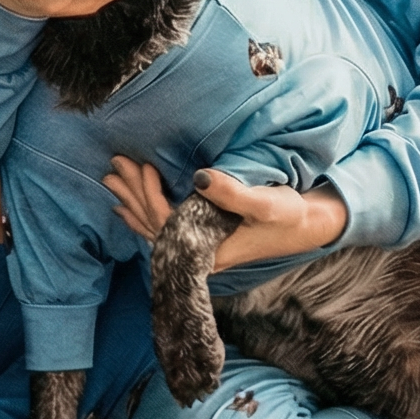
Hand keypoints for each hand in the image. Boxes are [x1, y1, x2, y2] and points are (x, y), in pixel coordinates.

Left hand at [103, 156, 347, 270]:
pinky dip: (142, 215)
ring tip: (111, 181)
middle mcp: (197, 253)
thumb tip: (198, 178)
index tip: (145, 166)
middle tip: (114, 165)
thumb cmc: (289, 216)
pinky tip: (126, 209)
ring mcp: (198, 247)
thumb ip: (233, 193)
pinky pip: (162, 228)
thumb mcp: (266, 203)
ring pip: (154, 225)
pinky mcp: (202, 238)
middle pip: (153, 223)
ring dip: (132, 201)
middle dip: (132, 193)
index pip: (164, 222)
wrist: (307, 227)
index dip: (150, 194)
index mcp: (207, 249)